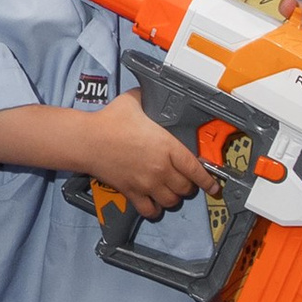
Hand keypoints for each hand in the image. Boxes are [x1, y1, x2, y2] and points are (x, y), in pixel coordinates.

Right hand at [78, 88, 209, 216]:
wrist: (88, 140)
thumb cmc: (110, 120)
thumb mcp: (135, 101)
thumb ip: (149, 98)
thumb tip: (153, 91)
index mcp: (167, 146)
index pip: (195, 169)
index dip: (207, 180)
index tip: (213, 186)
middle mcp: (160, 168)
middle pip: (185, 188)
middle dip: (188, 186)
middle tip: (184, 180)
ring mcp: (146, 183)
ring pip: (171, 201)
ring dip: (173, 197)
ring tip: (170, 191)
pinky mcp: (132, 192)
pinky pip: (150, 210)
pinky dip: (154, 210)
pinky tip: (154, 204)